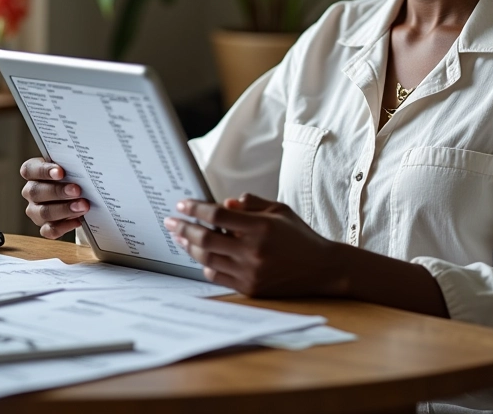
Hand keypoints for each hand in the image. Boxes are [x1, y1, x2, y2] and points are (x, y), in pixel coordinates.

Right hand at [20, 157, 88, 238]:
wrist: (80, 193)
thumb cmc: (73, 174)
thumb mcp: (71, 166)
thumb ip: (73, 164)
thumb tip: (88, 163)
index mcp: (33, 172)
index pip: (29, 170)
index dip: (43, 171)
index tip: (60, 172)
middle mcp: (31, 191)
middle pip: (36, 192)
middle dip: (58, 191)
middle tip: (77, 190)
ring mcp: (36, 210)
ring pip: (43, 212)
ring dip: (64, 209)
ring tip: (83, 206)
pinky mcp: (44, 226)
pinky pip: (50, 230)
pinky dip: (64, 226)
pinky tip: (78, 221)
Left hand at [164, 194, 344, 297]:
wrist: (322, 269)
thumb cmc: (299, 236)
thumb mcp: (280, 210)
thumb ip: (251, 204)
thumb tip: (224, 204)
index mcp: (260, 227)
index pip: (217, 216)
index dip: (196, 209)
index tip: (182, 204)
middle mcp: (253, 251)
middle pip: (206, 239)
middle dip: (184, 228)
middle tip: (170, 222)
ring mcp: (250, 272)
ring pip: (208, 258)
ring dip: (190, 247)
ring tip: (181, 238)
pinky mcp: (250, 288)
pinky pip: (218, 276)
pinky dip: (206, 265)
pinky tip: (202, 256)